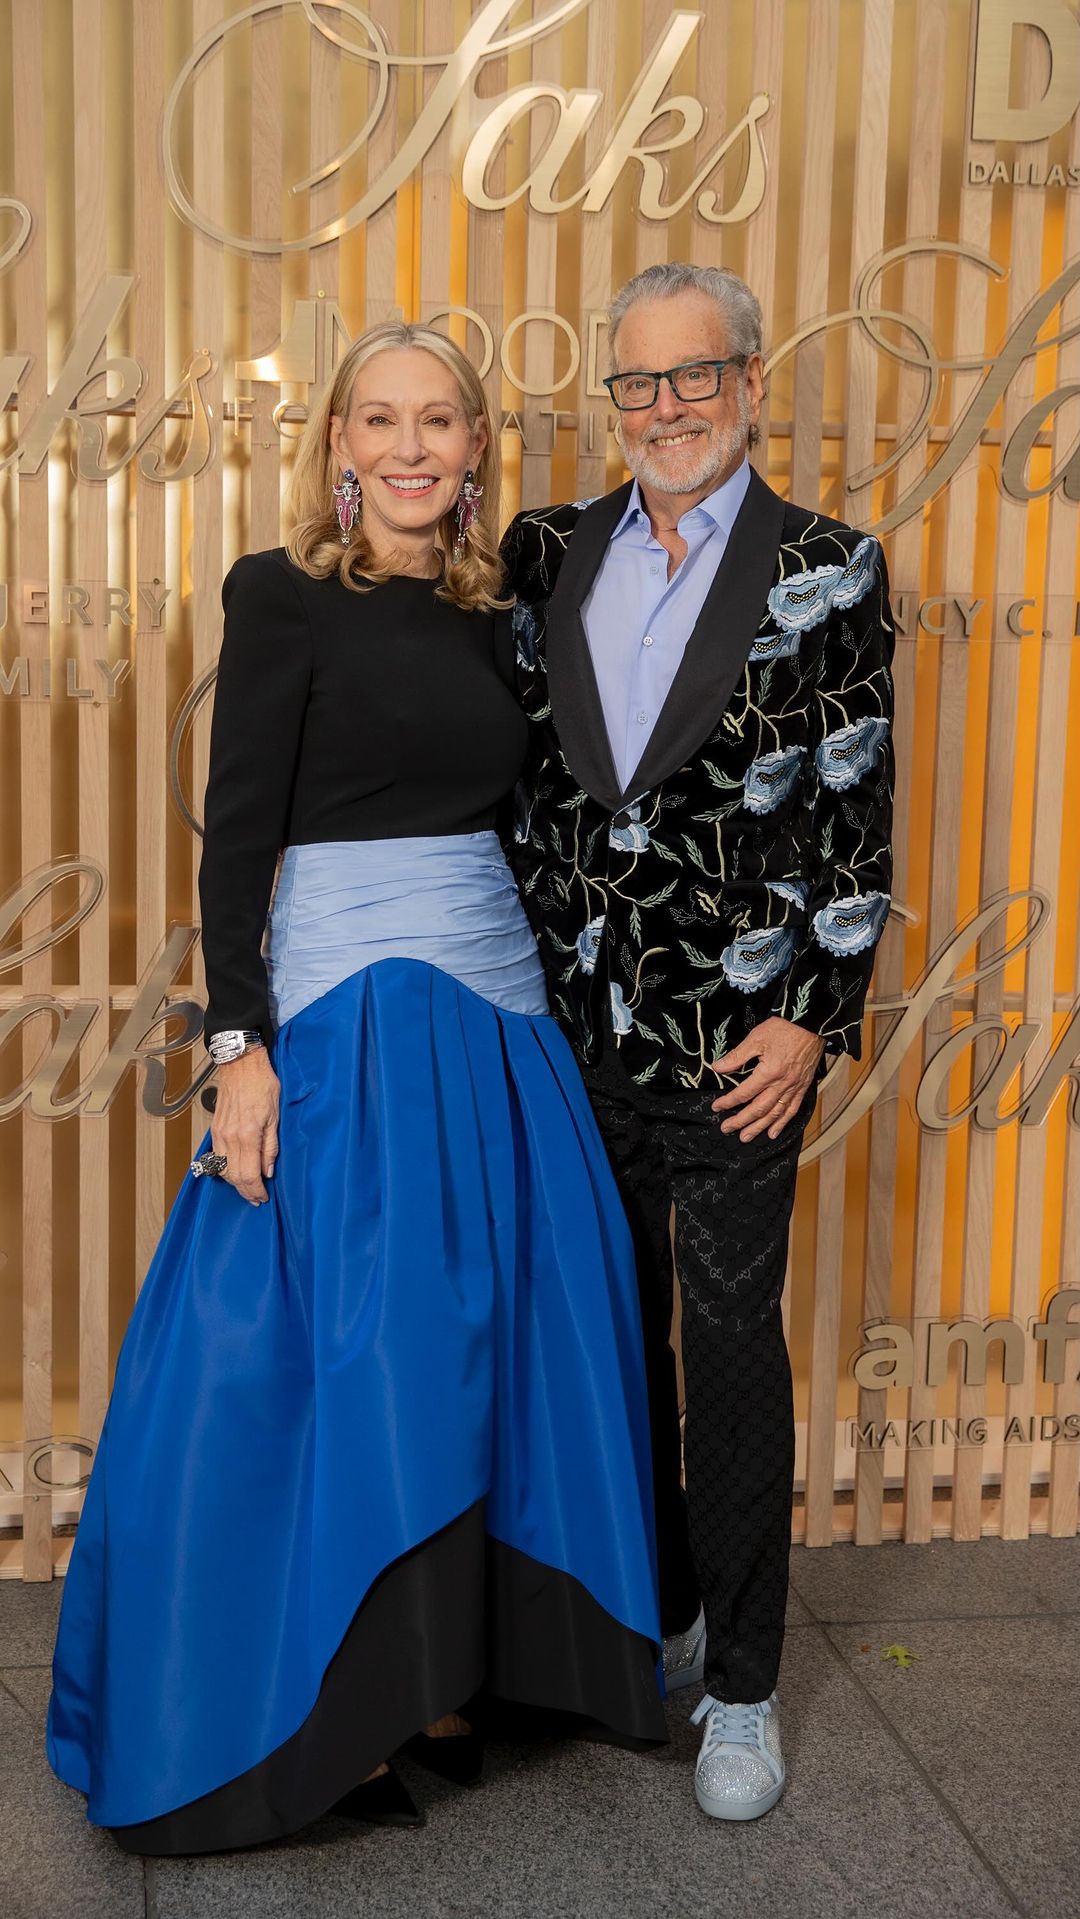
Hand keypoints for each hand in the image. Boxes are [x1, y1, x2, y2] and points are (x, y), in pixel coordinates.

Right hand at [211, 1048, 279, 1203]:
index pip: (249, 1174)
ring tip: (248, 1188)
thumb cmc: (262, 1085)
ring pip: (223, 1170)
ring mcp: (219, 1134)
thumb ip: (271, 1146)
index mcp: (247, 1135)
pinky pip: (217, 1157)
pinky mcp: (215, 1130)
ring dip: (235, 1183)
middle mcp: (230, 1137)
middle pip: (234, 1176)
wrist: (241, 1065)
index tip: (263, 1198)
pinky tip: (235, 1172)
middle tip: (256, 1198)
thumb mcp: (275, 1116)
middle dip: (246, 1191)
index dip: (256, 1191)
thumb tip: (268, 1170)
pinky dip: (226, 1170)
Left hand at [710, 1017, 824, 1141]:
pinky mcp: (803, 1086)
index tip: (717, 1107)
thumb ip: (737, 1056)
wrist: (812, 1023)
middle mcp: (782, 1084)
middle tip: (727, 1129)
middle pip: (759, 1109)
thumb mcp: (756, 1038)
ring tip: (746, 1137)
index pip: (744, 1093)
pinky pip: (792, 1109)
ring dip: (759, 1127)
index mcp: (769, 1072)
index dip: (728, 1102)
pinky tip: (773, 1132)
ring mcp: (794, 1087)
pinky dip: (782, 1123)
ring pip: (775, 1113)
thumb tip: (718, 1068)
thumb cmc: (784, 1028)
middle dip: (741, 1121)